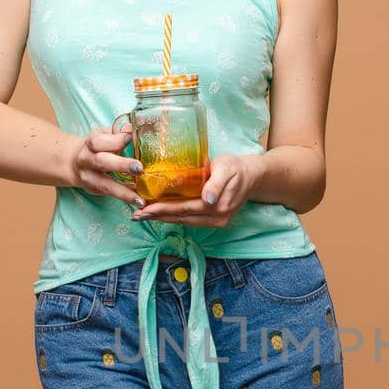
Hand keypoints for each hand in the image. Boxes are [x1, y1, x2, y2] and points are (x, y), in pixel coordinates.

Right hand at [65, 123, 143, 205]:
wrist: (75, 163)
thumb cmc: (98, 147)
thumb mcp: (104, 136)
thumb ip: (117, 134)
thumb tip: (131, 128)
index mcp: (91, 143)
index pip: (99, 141)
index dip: (115, 140)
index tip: (130, 138)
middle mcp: (87, 160)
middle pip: (101, 161)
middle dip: (121, 165)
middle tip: (139, 168)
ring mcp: (89, 177)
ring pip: (105, 184)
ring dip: (124, 192)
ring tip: (140, 199)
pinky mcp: (94, 189)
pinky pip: (110, 194)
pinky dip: (125, 198)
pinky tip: (138, 202)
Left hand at [131, 152, 259, 228]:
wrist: (252, 175)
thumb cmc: (237, 167)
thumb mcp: (227, 169)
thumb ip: (216, 183)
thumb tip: (207, 200)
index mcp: (217, 206)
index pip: (185, 209)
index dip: (163, 210)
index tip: (145, 209)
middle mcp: (216, 218)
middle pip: (182, 218)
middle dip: (158, 217)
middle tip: (135, 215)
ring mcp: (216, 221)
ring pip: (184, 221)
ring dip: (163, 219)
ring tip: (143, 216)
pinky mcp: (214, 220)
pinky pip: (190, 220)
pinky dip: (173, 216)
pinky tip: (160, 213)